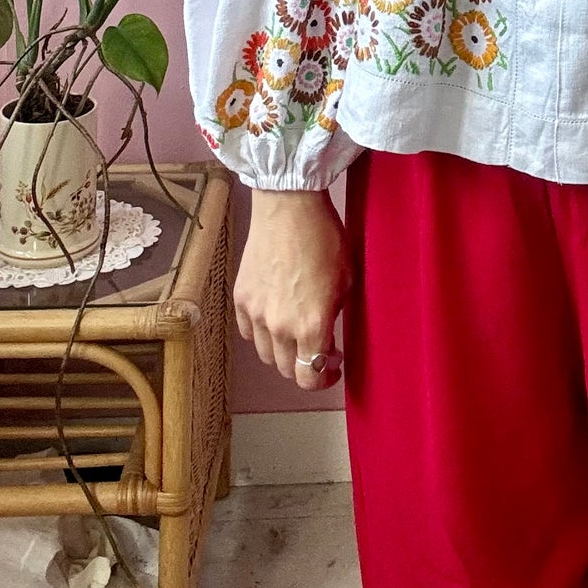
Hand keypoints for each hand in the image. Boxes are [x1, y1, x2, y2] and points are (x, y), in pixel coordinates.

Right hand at [233, 188, 352, 390]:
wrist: (289, 206)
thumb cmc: (324, 237)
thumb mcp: (346, 280)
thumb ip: (335, 315)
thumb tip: (327, 334)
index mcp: (311, 324)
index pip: (310, 378)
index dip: (323, 380)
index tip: (332, 368)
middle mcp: (280, 325)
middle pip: (287, 370)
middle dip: (305, 364)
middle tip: (317, 347)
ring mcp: (256, 313)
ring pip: (266, 354)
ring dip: (283, 351)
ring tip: (295, 330)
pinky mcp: (240, 298)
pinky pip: (249, 332)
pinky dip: (261, 332)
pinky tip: (274, 315)